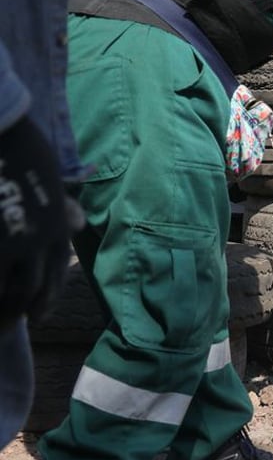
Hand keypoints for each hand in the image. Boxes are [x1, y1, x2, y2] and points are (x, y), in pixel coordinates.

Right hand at [0, 117, 72, 320]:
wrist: (1, 131)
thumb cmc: (22, 151)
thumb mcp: (50, 179)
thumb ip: (60, 207)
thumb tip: (78, 220)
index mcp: (57, 227)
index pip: (55, 274)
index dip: (45, 298)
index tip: (36, 315)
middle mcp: (38, 240)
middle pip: (31, 289)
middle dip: (22, 311)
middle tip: (12, 327)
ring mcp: (11, 241)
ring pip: (7, 288)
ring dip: (2, 307)